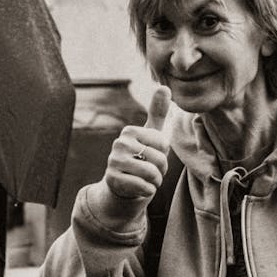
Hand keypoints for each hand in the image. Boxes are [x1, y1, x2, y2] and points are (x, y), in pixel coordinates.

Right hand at [104, 85, 170, 202]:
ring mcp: (114, 162)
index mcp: (129, 131)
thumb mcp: (151, 135)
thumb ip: (158, 113)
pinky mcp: (112, 180)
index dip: (164, 154)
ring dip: (155, 181)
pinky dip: (147, 191)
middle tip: (151, 171)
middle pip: (158, 159)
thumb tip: (164, 86)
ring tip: (147, 179)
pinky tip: (140, 187)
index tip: (153, 155)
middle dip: (161, 170)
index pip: (163, 144)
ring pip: (151, 174)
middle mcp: (119, 144)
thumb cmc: (141, 157)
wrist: (122, 184)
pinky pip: (143, 187)